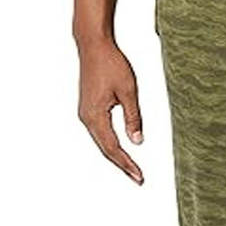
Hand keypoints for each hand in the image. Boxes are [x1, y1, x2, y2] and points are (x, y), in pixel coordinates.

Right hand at [76, 39, 143, 184]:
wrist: (93, 45)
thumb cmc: (111, 64)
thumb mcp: (129, 91)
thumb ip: (133, 118)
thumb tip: (137, 141)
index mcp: (95, 116)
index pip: (113, 147)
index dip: (127, 163)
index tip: (139, 176)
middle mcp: (86, 118)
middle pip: (105, 149)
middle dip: (122, 165)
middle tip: (139, 179)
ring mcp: (86, 114)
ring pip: (102, 143)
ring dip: (116, 157)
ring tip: (132, 170)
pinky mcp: (88, 109)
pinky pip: (100, 133)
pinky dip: (111, 145)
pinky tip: (120, 151)